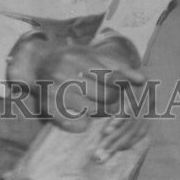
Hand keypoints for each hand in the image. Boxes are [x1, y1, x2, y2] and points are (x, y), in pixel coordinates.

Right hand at [11, 34, 147, 153]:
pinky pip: (72, 123)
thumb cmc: (71, 58)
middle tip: (112, 103)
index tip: (122, 91)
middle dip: (113, 102)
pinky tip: (83, 120)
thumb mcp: (92, 55)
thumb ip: (116, 66)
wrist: (37, 62)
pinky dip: (81, 125)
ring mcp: (56, 89)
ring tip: (99, 108)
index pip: (112, 78)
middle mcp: (66, 72)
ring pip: (92, 111)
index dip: (121, 88)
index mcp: (80, 58)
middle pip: (105, 96)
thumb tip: (142, 80)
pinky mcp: (47, 105)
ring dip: (100, 113)